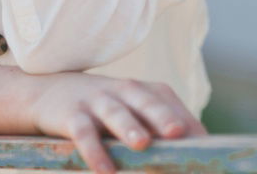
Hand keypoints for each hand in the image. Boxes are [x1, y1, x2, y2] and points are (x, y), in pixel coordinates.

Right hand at [26, 70, 207, 173]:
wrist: (49, 91)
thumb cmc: (104, 107)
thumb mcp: (131, 110)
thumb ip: (159, 128)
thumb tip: (198, 157)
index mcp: (143, 90)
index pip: (170, 104)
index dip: (188, 126)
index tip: (208, 151)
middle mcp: (123, 90)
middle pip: (145, 100)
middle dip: (162, 115)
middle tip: (178, 132)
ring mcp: (96, 100)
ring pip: (115, 112)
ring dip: (128, 127)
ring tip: (142, 144)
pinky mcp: (71, 115)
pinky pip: (83, 133)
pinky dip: (93, 150)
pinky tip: (104, 170)